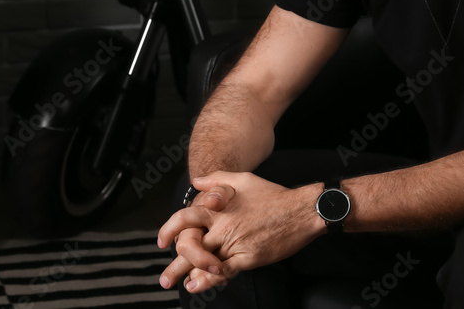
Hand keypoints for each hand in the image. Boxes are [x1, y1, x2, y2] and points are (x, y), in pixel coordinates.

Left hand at [158, 172, 324, 293]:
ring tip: (177, 284)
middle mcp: (223, 226)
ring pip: (203, 262)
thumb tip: (196, 182)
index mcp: (219, 208)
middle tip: (165, 278)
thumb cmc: (273, 194)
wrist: (301, 211)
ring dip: (187, 275)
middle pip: (189, 246)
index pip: (185, 218)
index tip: (162, 241)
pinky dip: (207, 281)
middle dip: (174, 265)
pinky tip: (197, 285)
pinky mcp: (247, 257)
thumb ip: (217, 178)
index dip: (169, 230)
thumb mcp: (244, 179)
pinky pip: (221, 272)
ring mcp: (234, 243)